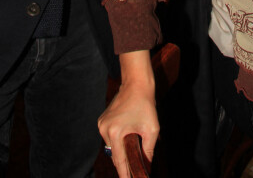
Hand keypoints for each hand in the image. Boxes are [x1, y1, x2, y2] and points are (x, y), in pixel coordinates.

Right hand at [98, 53, 158, 177]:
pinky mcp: (102, 120)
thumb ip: (149, 150)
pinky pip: (109, 137)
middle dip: (124, 162)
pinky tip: (127, 140)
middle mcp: (104, 129)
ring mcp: (101, 124)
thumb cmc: (146, 105)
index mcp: (114, 132)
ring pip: (111, 146)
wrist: (136, 84)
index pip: (119, 160)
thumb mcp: (152, 129)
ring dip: (121, 150)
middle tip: (133, 171)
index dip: (124, 173)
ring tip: (132, 152)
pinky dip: (118, 141)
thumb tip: (147, 165)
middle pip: (114, 154)